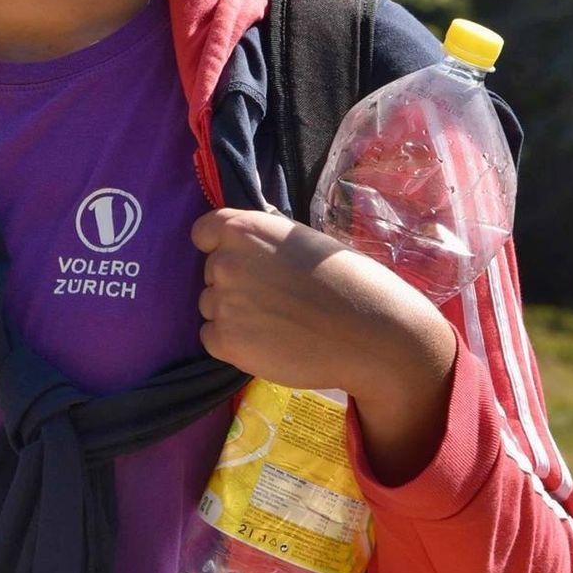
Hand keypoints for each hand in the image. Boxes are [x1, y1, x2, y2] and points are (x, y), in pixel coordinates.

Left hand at [191, 206, 457, 482]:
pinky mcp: (225, 341)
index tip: (244, 261)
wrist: (368, 331)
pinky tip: (268, 343)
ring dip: (234, 315)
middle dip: (236, 284)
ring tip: (277, 324)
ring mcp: (221, 302)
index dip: (219, 247)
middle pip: (211, 273)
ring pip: (211, 307)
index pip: (203, 233)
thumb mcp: (301, 240)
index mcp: (242, 228)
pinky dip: (233, 344)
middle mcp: (224, 261)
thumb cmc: (346, 280)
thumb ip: (264, 242)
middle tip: (276, 299)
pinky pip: (212, 338)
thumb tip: (247, 245)